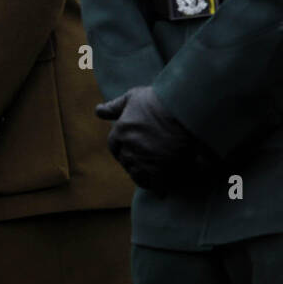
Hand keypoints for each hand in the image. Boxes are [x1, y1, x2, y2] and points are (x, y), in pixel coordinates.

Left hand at [98, 86, 219, 193]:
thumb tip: (98, 111)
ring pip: (138, 175)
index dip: (123, 149)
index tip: (132, 151)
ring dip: (145, 176)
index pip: (115, 147)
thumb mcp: (133, 97)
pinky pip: (155, 184)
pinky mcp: (161, 170)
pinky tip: (164, 184)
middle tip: (149, 161)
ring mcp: (144, 160)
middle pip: (127, 162)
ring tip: (156, 173)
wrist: (184, 108)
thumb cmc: (160, 100)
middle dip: (134, 162)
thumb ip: (115, 107)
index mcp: (120, 131)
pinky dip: (158, 186)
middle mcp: (129, 147)